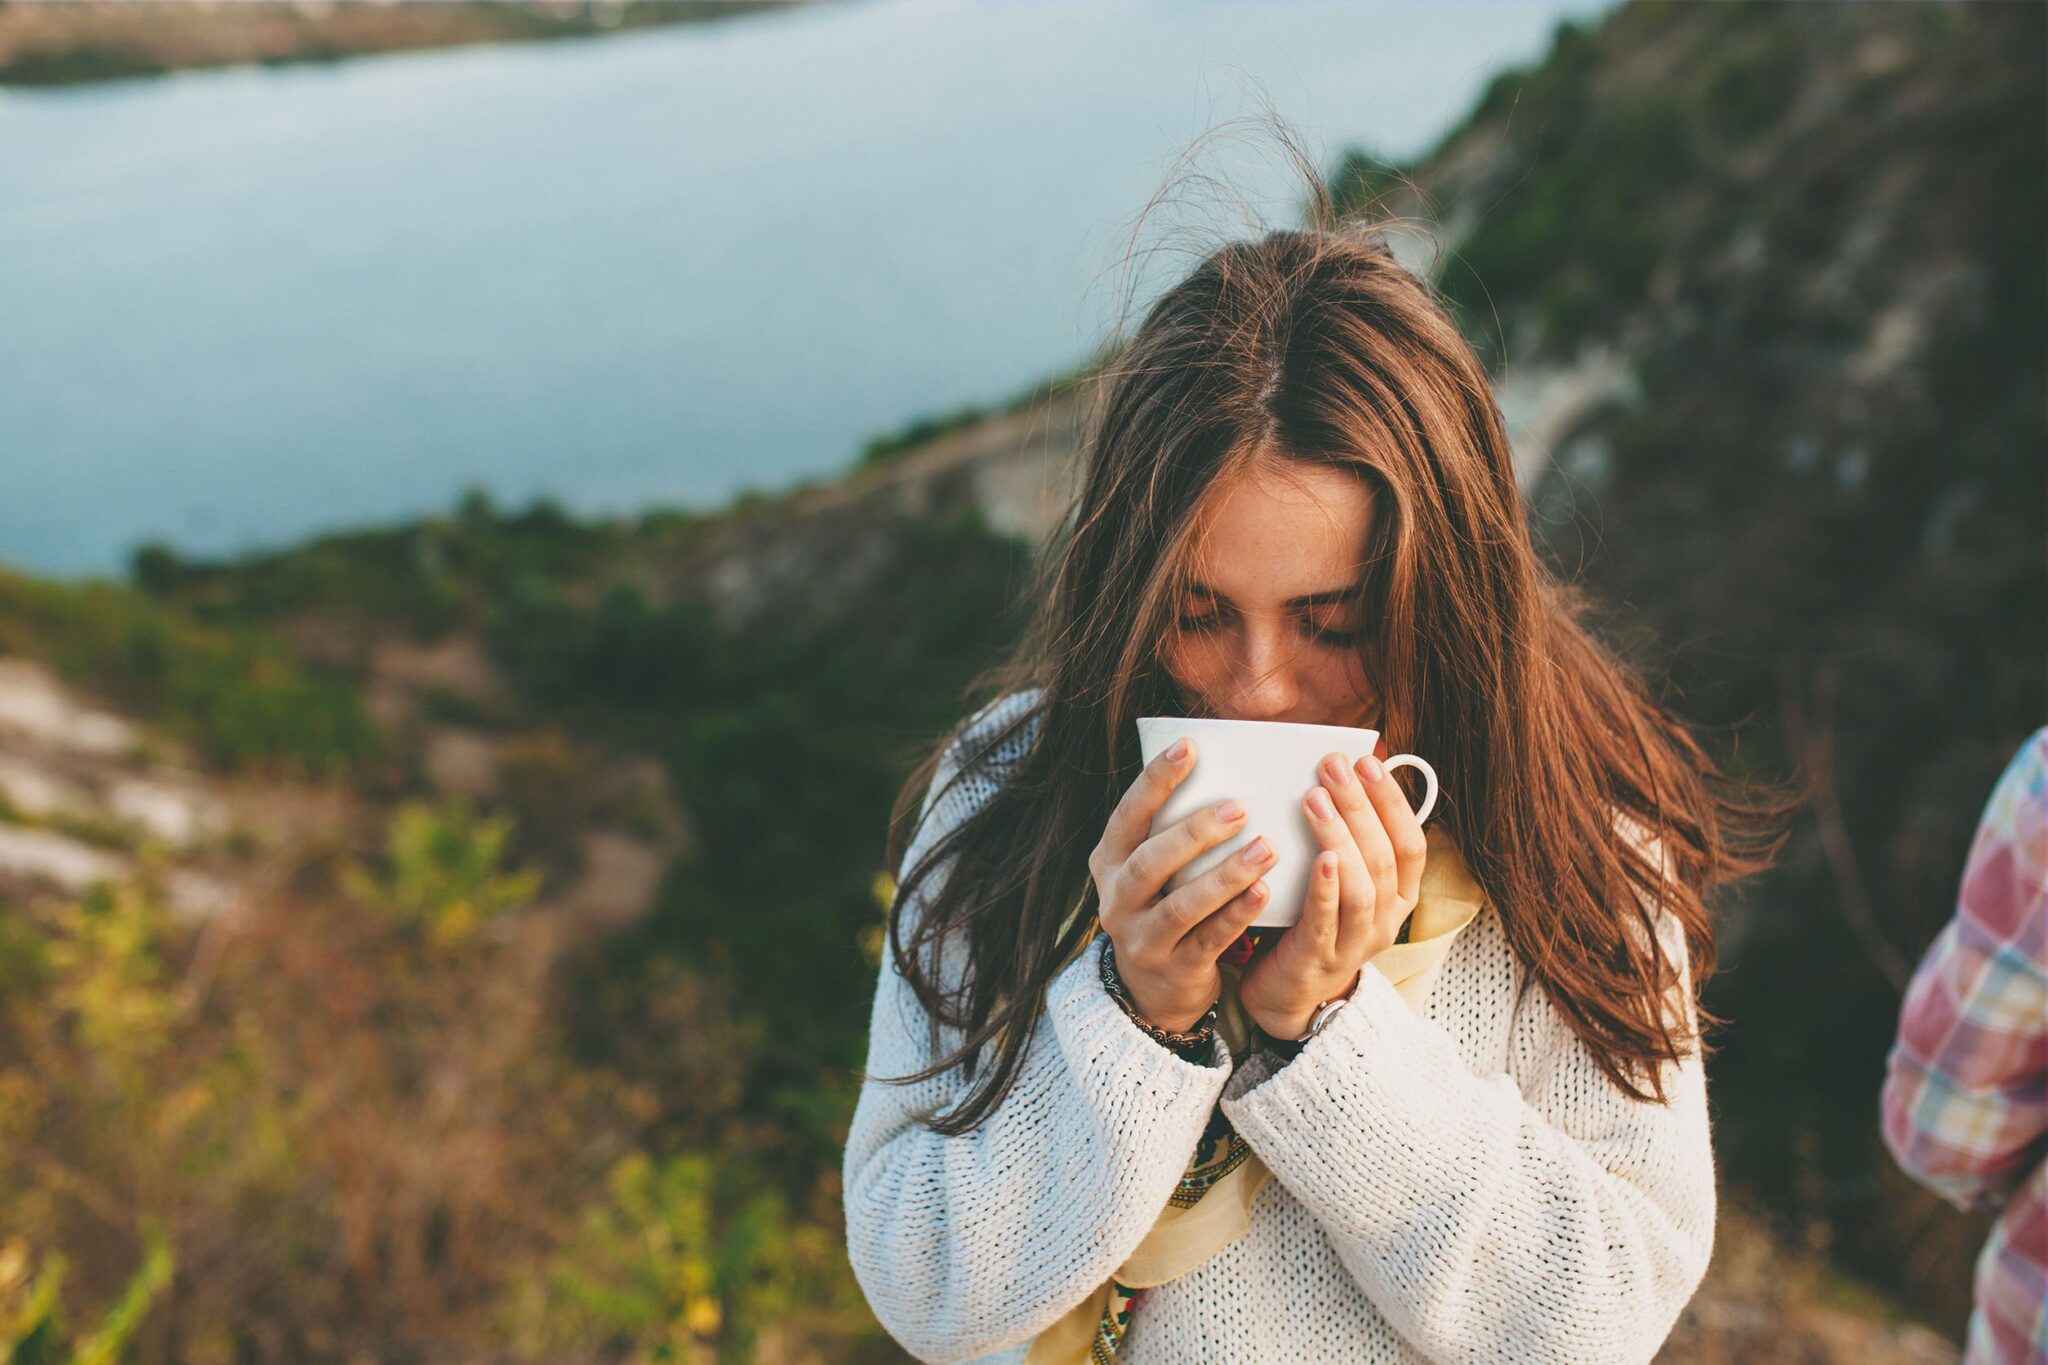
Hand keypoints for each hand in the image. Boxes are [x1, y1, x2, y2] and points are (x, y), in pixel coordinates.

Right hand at [1090, 737, 1278, 1032]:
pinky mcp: (1174, 969)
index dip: (1156, 781)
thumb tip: (1222, 765)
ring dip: (1225, 875)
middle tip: (1239, 807)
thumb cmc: (1163, 905)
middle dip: (1194, 832)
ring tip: (1265, 847)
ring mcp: (1142, 939)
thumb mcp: (1151, 869)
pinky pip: (1207, 939)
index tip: (1189, 746)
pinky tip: (1264, 892)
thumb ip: (1170, 830)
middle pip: (1150, 862)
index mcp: (1109, 862)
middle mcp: (1116, 900)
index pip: (1128, 815)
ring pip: (1181, 905)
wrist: (1153, 989)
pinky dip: (1236, 915)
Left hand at [1238, 740, 1429, 1041]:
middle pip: (1383, 857)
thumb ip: (1347, 840)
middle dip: (1361, 806)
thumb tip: (1338, 775)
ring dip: (1341, 836)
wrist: (1287, 994)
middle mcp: (1386, 920)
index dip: (1392, 802)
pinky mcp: (1320, 959)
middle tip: (1333, 766)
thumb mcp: (1340, 881)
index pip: (1411, 844)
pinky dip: (1327, 887)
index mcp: (1399, 897)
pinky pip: (1328, 919)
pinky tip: (1320, 858)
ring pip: (1362, 886)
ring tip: (1315, 798)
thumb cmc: (1311, 922)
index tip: (1369, 762)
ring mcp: (1356, 943)